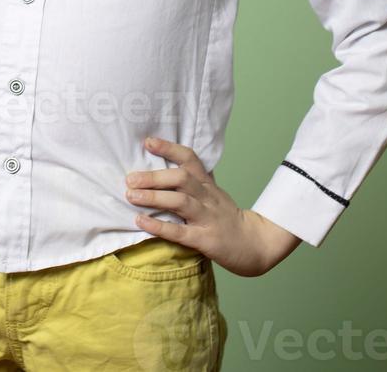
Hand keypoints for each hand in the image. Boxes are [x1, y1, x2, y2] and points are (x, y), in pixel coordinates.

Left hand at [124, 136, 301, 276]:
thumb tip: (159, 174)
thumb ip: (193, 185)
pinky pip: (180, 231)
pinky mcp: (206, 239)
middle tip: (130, 178)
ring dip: (153, 197)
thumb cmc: (228, 219)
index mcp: (208, 184)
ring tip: (131, 195)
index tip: (148, 142)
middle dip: (154, 176)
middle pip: (181, 178)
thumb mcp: (213, 195)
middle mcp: (207, 196)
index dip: (169, 148)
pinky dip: (159, 226)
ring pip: (180, 201)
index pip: (189, 159)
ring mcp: (208, 217)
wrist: (257, 244)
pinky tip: (141, 221)